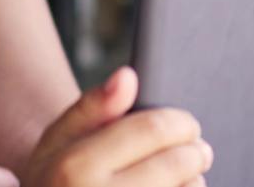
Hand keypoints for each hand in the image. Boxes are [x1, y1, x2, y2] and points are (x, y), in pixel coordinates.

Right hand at [24, 66, 212, 186]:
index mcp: (75, 168)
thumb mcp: (57, 141)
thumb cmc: (56, 180)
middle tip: (198, 149)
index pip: (150, 130)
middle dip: (195, 151)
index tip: (187, 124)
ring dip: (194, 181)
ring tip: (183, 177)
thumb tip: (127, 77)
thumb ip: (93, 106)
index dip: (179, 122)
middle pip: (176, 164)